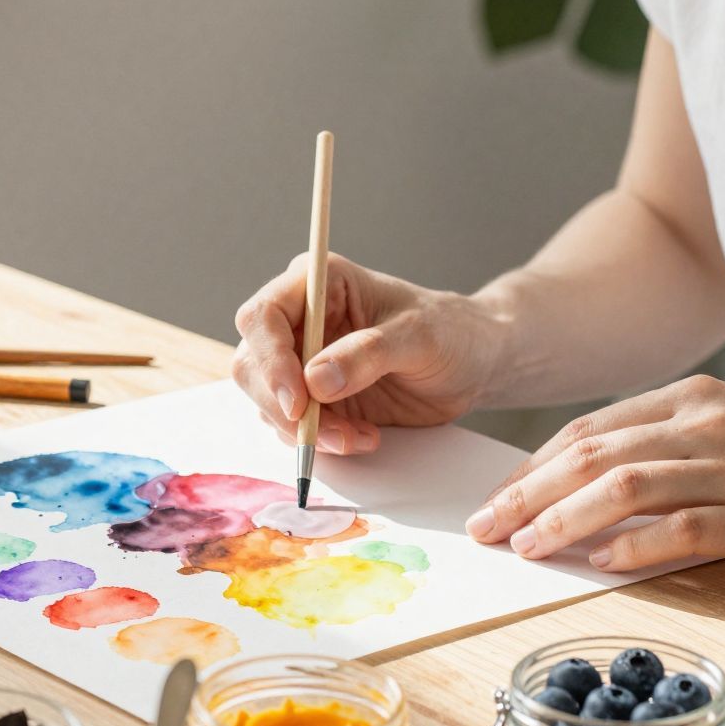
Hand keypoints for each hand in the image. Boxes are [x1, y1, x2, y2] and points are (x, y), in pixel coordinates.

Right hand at [232, 253, 498, 452]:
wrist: (472, 363)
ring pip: (267, 401)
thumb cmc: (450, 332)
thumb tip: (315, 380)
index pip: (263, 316)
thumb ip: (367, 354)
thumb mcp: (418, 337)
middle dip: (282, 406)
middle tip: (323, 434)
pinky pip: (293, 426)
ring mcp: (302, 361)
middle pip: (252, 364)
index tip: (298, 400)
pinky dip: (321, 442)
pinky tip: (363, 438)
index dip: (271, 359)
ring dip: (305, 430)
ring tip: (358, 437)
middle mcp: (300, 320)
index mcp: (319, 283)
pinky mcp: (314, 398)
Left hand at [465, 375, 724, 571]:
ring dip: (561, 518)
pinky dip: (632, 544)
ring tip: (523, 548)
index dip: (535, 466)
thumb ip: (675, 455)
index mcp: (696, 399)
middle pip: (591, 453)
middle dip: (526, 492)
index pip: (591, 428)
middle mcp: (709, 423)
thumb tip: (599, 504)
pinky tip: (598, 561)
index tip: (499, 499)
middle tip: (484, 528)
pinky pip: (681, 526)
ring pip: (623, 485)